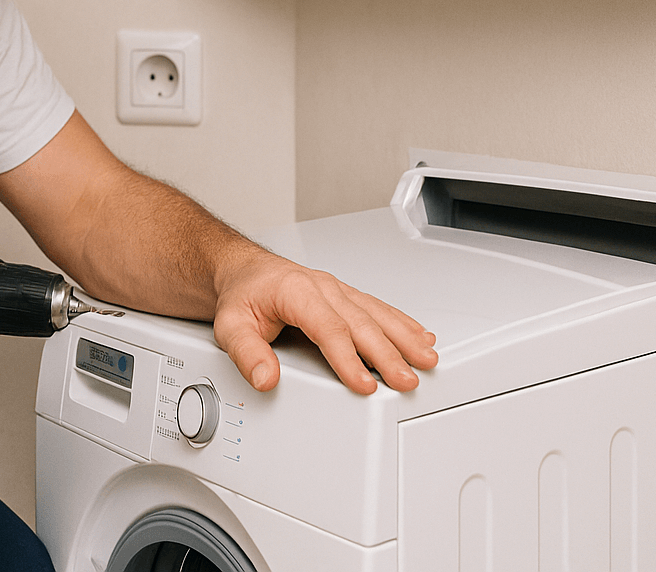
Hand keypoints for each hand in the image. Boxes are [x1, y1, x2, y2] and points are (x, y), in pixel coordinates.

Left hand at [211, 250, 437, 394]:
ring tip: (426, 359)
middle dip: (388, 354)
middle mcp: (323, 288)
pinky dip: (402, 324)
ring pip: (377, 314)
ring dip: (404, 337)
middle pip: (361, 323)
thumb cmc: (242, 295)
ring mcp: (337, 290)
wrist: (245, 272)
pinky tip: (420, 337)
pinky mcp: (346, 296)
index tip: (364, 383)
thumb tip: (266, 378)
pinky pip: (379, 308)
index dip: (348, 358)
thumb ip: (246, 353)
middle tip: (406, 380)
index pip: (329, 328)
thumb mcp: (230, 325)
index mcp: (296, 291)